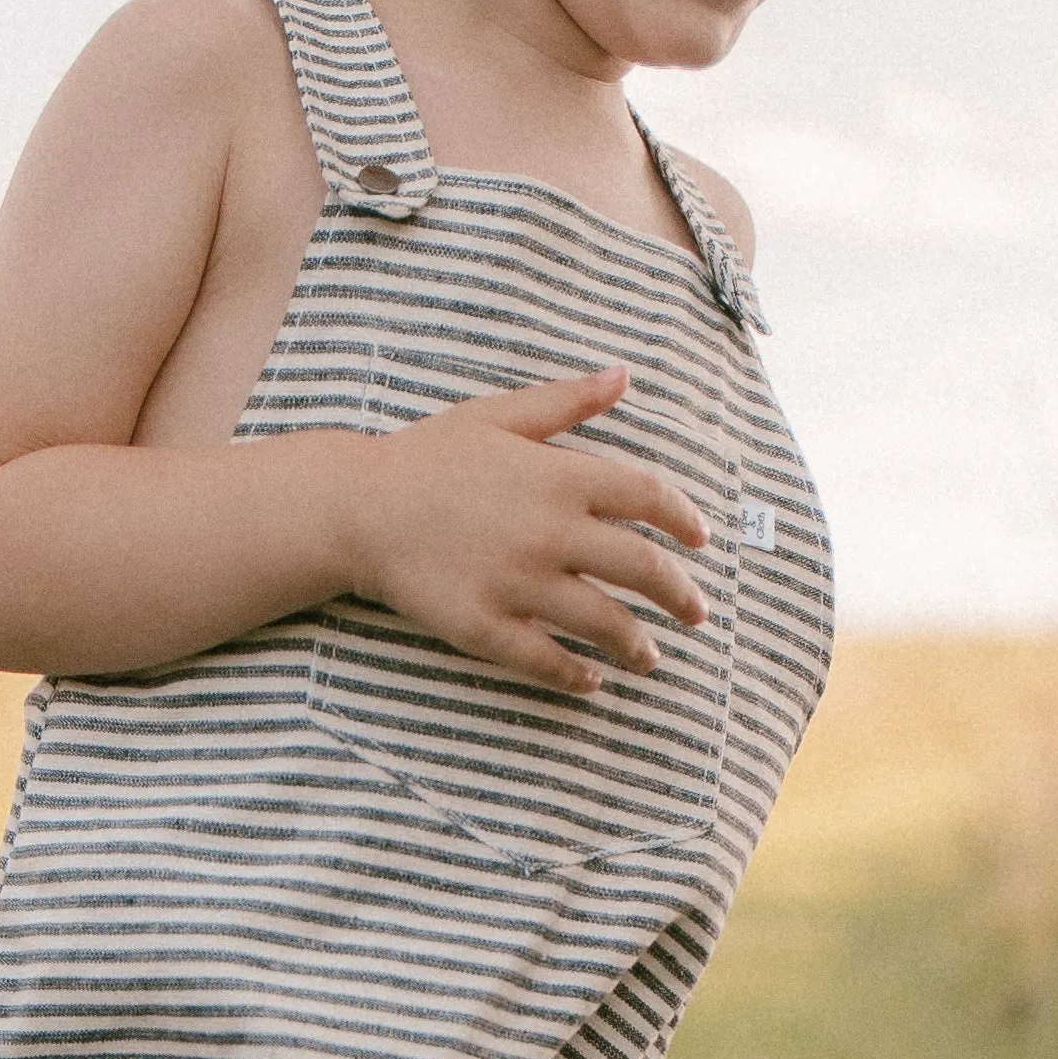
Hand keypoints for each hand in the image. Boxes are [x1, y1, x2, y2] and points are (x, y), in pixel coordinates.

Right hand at [352, 367, 708, 697]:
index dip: (683, 519)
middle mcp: (548, 532)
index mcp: (558, 477)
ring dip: (637, 644)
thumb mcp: (499, 416)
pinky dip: (575, 676)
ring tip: (650, 657)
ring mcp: (518, 583)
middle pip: (641, 568)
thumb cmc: (428, 457)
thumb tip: (624, 376)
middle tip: (695, 613)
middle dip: (678, 595)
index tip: (701, 539)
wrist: (356, 507)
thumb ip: (567, 402)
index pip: (647, 497)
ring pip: (602, 622)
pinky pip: (544, 660)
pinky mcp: (485, 625)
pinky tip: (590, 682)